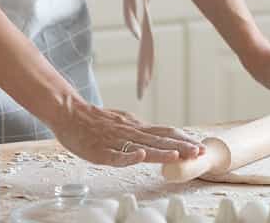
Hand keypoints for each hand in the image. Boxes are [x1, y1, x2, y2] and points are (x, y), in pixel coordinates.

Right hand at [50, 96, 204, 166]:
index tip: (200, 145)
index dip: (182, 139)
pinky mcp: (100, 150)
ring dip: (162, 151)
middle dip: (181, 146)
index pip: (165, 132)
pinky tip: (141, 156)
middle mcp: (130, 131)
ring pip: (142, 146)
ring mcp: (116, 140)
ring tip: (179, 155)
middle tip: (199, 151)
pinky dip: (129, 156)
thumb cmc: (95, 120)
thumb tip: (159, 136)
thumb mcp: (123, 122)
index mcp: (136, 127)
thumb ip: (140, 131)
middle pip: (159, 139)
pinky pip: (115, 154)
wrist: (69, 112)